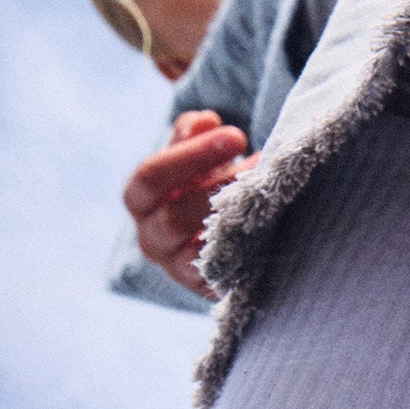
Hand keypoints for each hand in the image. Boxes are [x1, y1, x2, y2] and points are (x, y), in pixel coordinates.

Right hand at [123, 110, 255, 295]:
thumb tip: (206, 121)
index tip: (235, 135)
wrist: (218, 231)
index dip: (191, 155)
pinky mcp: (206, 287)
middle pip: (174, 216)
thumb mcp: (192, 154)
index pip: (149, 178)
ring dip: (235, 215)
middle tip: (259, 164)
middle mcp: (151, 238)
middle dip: (220, 187)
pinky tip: (269, 220)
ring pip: (199, 247)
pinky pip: (222, 272)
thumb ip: (192, 132)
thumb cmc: (201, 183)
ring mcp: (176, 268)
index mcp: (140, 201)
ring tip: (266, 188)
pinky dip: (245, 245)